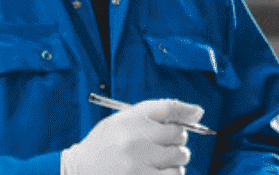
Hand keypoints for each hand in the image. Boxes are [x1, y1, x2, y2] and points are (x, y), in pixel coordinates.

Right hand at [63, 99, 202, 174]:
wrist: (79, 170)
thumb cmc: (107, 144)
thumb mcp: (124, 119)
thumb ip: (159, 111)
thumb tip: (199, 111)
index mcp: (129, 120)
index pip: (170, 110)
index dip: (180, 118)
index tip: (185, 123)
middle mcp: (133, 141)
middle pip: (180, 136)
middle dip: (175, 142)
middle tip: (158, 148)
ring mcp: (136, 164)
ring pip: (180, 159)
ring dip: (175, 162)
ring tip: (156, 163)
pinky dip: (170, 174)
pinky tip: (156, 172)